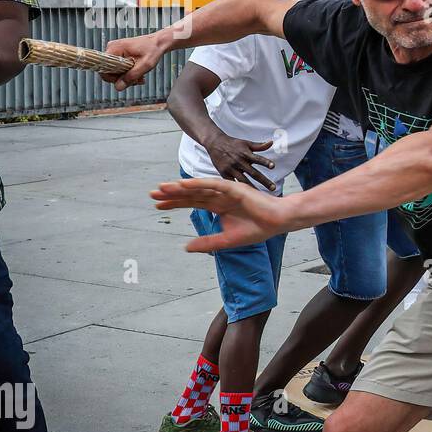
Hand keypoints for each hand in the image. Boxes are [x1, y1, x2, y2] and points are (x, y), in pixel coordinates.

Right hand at [102, 31, 169, 90]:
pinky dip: (128, 73)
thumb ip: (132, 76)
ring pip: (115, 71)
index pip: (103, 68)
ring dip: (127, 77)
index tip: (126, 81)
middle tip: (137, 81)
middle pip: (109, 71)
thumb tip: (118, 87)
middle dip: (123, 79)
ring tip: (140, 78)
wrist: (158, 42)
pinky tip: (139, 75)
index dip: (112, 78)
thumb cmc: (153, 50)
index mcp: (114, 48)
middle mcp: (111, 48)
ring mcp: (115, 51)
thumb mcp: (145, 65)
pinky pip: (119, 68)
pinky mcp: (119, 55)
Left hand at [151, 178, 290, 252]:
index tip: (157, 205)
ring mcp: (227, 191)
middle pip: (191, 194)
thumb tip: (185, 247)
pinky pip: (212, 185)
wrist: (279, 222)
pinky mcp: (235, 189)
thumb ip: (207, 243)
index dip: (175, 203)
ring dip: (180, 187)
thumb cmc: (258, 229)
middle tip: (153, 194)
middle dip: (172, 194)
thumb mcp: (227, 240)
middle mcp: (220, 196)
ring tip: (162, 188)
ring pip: (199, 188)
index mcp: (218, 206)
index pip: (192, 203)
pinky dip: (198, 183)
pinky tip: (183, 184)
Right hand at [204, 134, 276, 190]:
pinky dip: (238, 189)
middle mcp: (239, 161)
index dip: (265, 162)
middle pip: (253, 173)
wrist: (215, 143)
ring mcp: (231, 168)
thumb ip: (259, 146)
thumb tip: (271, 142)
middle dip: (264, 181)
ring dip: (253, 187)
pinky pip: (232, 183)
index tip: (273, 166)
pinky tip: (245, 196)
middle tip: (273, 188)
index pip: (258, 158)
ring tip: (261, 195)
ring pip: (244, 180)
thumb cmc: (233, 143)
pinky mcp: (224, 173)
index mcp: (245, 154)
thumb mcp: (246, 143)